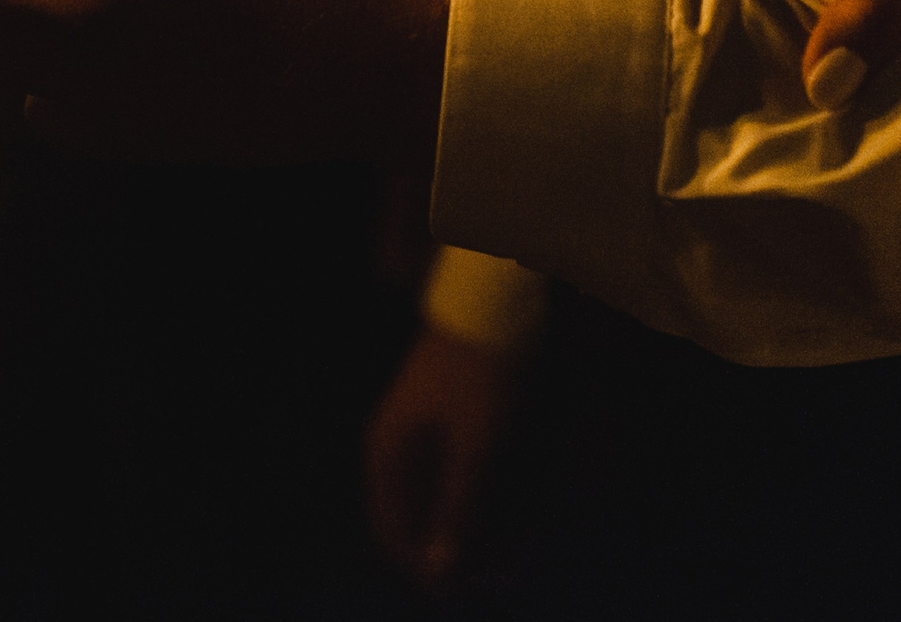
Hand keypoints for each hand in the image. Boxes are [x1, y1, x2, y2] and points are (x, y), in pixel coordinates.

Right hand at [365, 327, 517, 593]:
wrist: (488, 307)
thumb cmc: (479, 376)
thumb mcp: (474, 450)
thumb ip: (456, 511)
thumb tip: (439, 571)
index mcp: (387, 455)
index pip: (391, 533)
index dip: (425, 571)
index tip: (466, 595)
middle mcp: (394, 451)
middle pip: (414, 521)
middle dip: (454, 554)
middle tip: (501, 578)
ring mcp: (417, 438)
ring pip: (436, 503)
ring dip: (470, 532)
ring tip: (514, 554)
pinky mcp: (442, 428)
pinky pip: (451, 482)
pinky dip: (478, 504)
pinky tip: (510, 515)